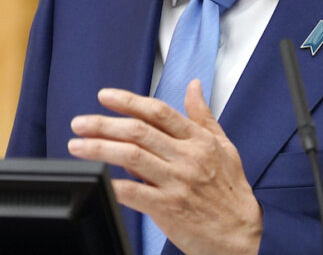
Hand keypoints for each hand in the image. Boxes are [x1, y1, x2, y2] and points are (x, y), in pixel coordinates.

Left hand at [68, 80, 261, 254]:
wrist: (245, 236)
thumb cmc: (232, 193)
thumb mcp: (224, 147)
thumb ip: (203, 116)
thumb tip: (194, 86)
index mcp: (198, 140)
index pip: (158, 112)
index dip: (128, 101)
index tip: (104, 96)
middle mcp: (186, 158)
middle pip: (138, 131)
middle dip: (103, 124)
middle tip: (79, 123)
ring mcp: (177, 182)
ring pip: (130, 156)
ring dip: (99, 149)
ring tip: (77, 145)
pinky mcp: (169, 208)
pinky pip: (134, 192)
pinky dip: (113, 183)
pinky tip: (97, 177)